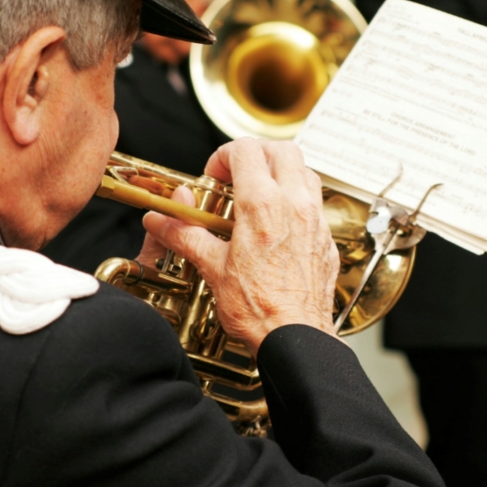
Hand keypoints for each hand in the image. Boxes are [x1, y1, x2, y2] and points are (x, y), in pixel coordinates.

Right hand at [142, 138, 340, 354]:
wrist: (295, 337)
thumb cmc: (258, 309)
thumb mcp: (212, 268)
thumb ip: (184, 235)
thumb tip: (160, 221)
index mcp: (263, 206)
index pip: (246, 149)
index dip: (224, 155)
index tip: (214, 177)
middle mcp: (295, 205)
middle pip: (281, 149)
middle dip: (256, 153)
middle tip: (236, 174)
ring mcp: (315, 220)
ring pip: (304, 170)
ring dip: (279, 172)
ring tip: (258, 193)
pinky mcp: (326, 238)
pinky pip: (315, 201)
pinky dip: (296, 198)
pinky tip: (278, 222)